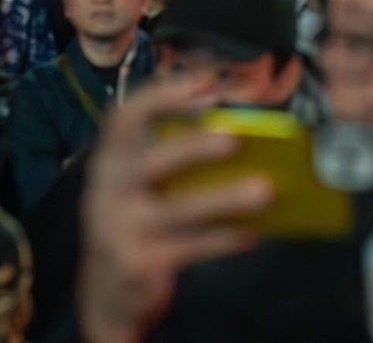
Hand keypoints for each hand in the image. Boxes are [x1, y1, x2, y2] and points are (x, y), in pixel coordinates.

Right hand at [79, 80, 270, 342]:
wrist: (108, 291)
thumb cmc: (137, 219)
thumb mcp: (140, 183)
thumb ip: (172, 153)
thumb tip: (241, 127)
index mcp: (111, 158)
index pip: (124, 116)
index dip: (162, 94)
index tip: (205, 80)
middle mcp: (108, 188)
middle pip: (149, 160)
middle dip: (192, 146)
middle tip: (236, 138)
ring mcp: (119, 227)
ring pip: (176, 209)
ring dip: (224, 198)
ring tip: (265, 190)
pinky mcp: (137, 262)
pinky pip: (189, 248)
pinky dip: (224, 239)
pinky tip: (254, 233)